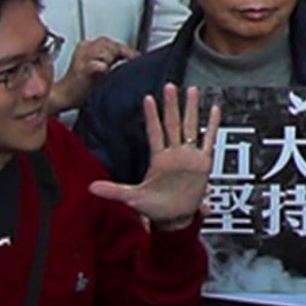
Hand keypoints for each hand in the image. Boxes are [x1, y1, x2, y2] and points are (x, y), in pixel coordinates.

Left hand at [94, 83, 214, 223]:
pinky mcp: (203, 162)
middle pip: (173, 124)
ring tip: (193, 90)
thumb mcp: (133, 198)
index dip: (152, 116)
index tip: (148, 98)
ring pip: (191, 127)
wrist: (175, 219)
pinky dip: (212, 125)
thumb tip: (90, 187)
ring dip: (192, 109)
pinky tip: (215, 110)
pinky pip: (208, 140)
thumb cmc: (155, 208)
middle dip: (172, 105)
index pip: (155, 132)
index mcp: (158, 159)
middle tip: (171, 86)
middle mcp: (174, 153)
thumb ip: (114, 191)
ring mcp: (189, 156)